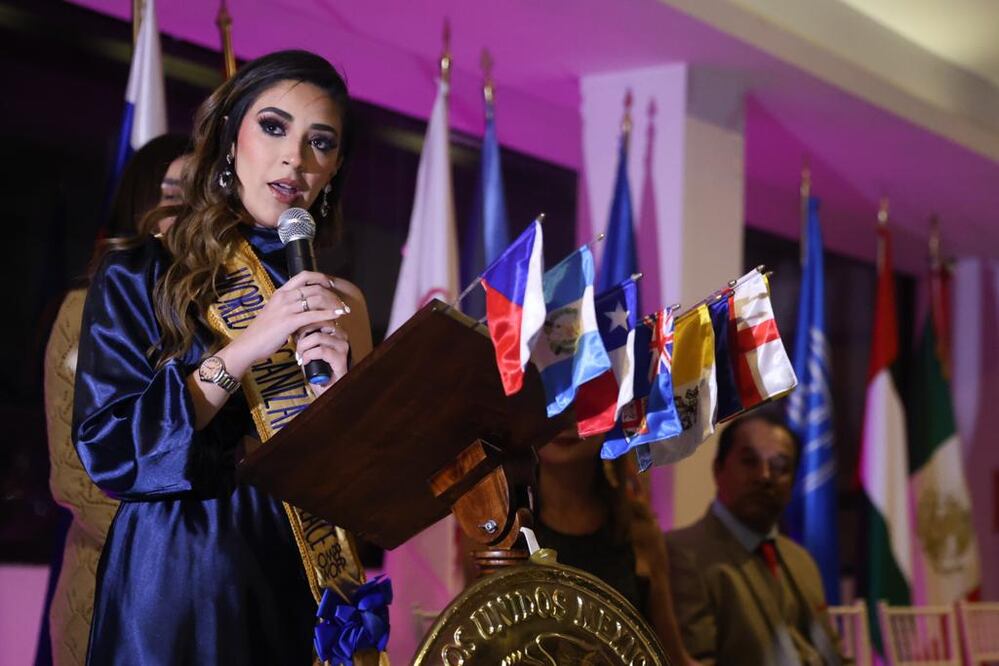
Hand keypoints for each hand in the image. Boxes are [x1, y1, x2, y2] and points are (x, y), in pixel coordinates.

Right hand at [220, 271, 348, 376]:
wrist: (249, 345)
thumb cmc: (263, 332)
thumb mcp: (276, 313)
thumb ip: (290, 307)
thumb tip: (306, 308)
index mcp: (281, 292)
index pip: (304, 276)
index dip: (321, 277)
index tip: (331, 283)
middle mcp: (284, 296)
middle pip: (315, 287)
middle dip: (332, 294)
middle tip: (341, 303)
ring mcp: (286, 308)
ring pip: (316, 299)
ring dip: (333, 304)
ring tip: (343, 310)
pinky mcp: (289, 322)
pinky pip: (313, 315)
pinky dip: (328, 314)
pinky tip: (337, 316)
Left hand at [296, 319, 349, 396]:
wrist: (325, 388)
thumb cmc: (316, 368)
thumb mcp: (309, 346)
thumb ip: (306, 333)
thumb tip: (295, 322)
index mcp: (334, 329)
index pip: (319, 314)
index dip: (303, 321)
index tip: (295, 331)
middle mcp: (341, 335)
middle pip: (318, 322)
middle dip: (303, 332)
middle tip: (297, 343)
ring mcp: (342, 346)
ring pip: (318, 336)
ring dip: (304, 346)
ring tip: (300, 354)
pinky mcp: (340, 358)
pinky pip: (321, 350)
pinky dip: (309, 355)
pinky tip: (305, 361)